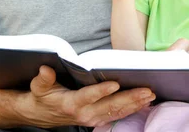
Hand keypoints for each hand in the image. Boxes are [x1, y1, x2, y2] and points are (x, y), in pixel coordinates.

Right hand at [24, 65, 155, 127]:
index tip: (114, 83)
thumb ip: (43, 78)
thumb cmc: (41, 97)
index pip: (88, 96)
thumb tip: (45, 69)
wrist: (39, 114)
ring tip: (150, 95)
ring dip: (135, 104)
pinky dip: (132, 109)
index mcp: (70, 104)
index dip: (101, 91)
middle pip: (110, 106)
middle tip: (146, 90)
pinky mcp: (97, 120)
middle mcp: (84, 114)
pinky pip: (117, 115)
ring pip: (117, 112)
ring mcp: (92, 119)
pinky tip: (144, 103)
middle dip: (130, 98)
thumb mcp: (38, 86)